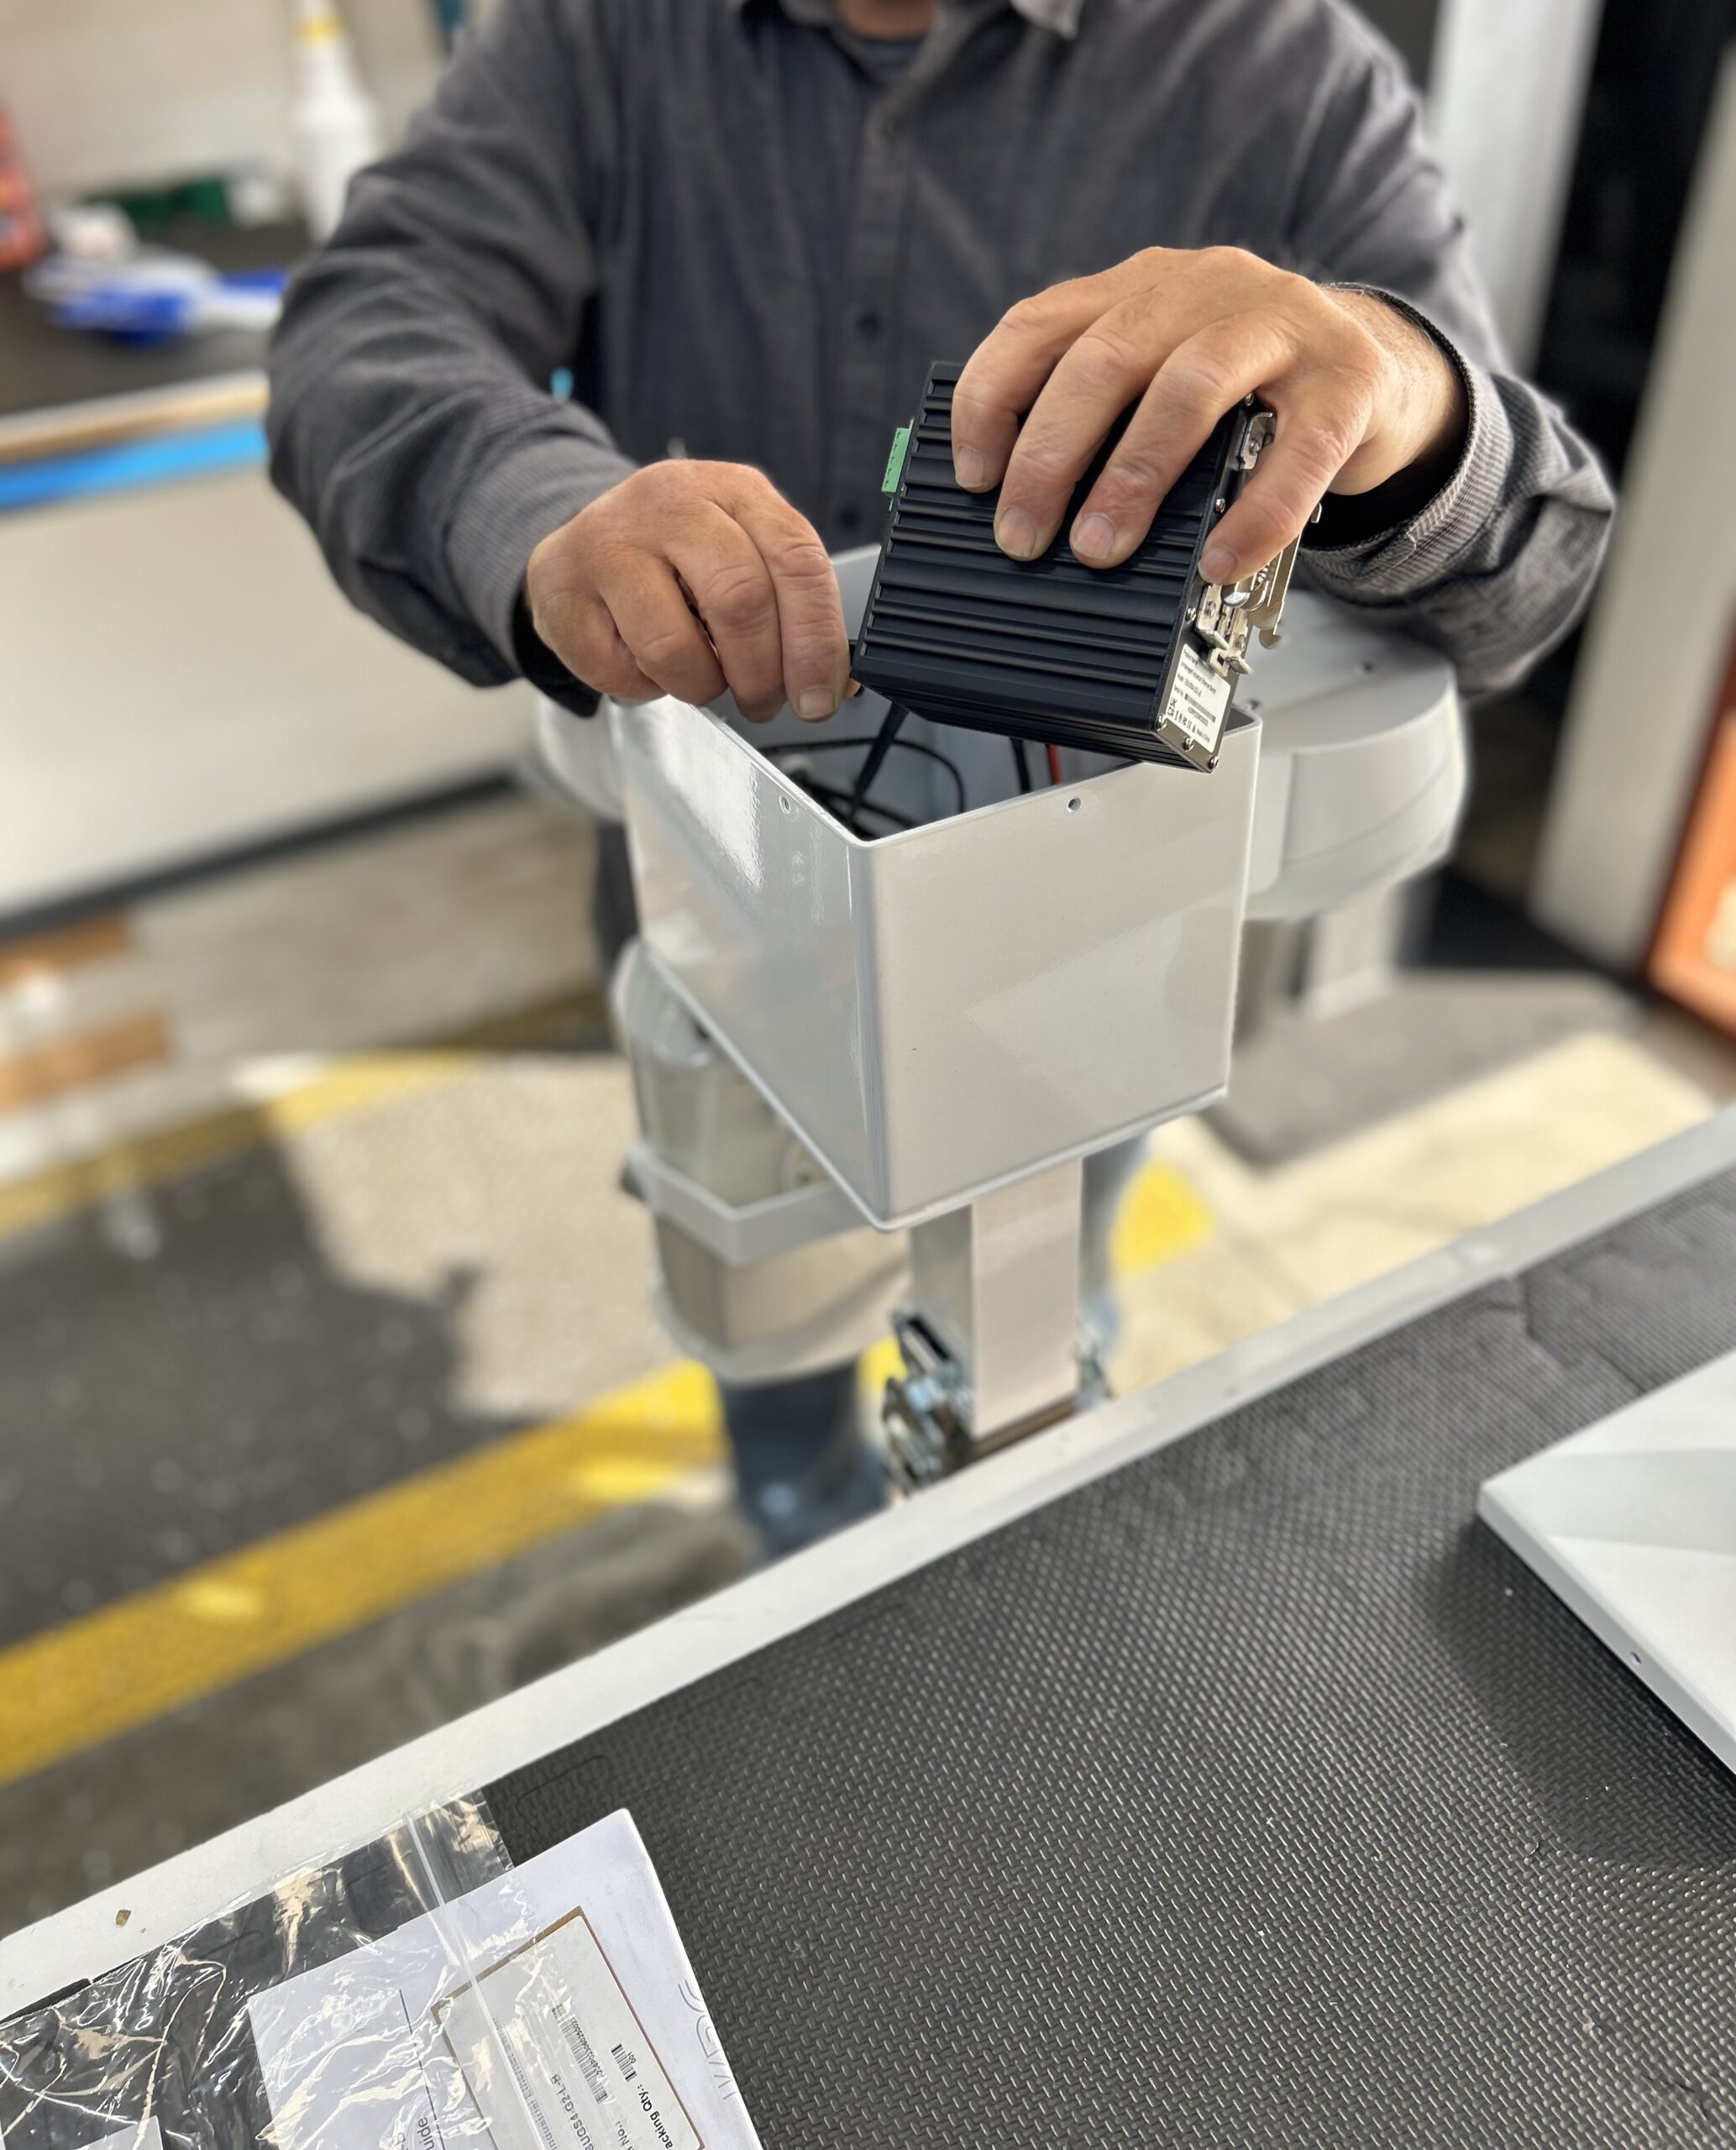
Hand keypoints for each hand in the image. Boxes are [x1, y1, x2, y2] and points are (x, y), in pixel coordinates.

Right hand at [526, 461, 853, 721]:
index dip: (816, 640)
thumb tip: (839, 682)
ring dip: (699, 686)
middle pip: (739, 599)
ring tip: (699, 678)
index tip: (820, 697)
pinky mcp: (561, 586)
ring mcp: (608, 540)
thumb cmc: (679, 560)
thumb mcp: (744, 555)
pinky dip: (642, 688)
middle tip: (763, 701)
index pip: (795, 559)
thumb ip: (792, 605)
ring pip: (673, 647)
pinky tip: (644, 661)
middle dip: (761, 673)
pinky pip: (617, 669)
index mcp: (733, 490)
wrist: (583, 544)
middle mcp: (670, 501)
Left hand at [951, 247, 1466, 583]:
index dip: (992, 398)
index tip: (972, 476)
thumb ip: (1102, 419)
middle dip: (1051, 455)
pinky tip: (1219, 560)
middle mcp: (1205, 288)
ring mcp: (1281, 326)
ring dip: (1134, 475)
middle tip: (1023, 538)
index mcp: (1142, 287)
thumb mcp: (1161, 381)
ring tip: (1101, 548)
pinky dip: (1254, 513)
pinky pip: (1297, 451)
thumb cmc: (1246, 394)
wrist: (1375, 370)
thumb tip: (1022, 512)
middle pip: (1106, 358)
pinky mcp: (1348, 380)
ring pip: (1190, 386)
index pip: (1039, 324)